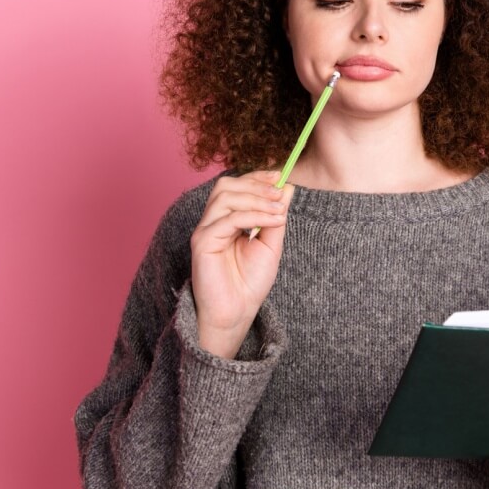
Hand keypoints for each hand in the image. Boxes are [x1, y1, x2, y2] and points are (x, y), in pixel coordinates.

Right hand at [190, 170, 292, 358]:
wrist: (238, 312)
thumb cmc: (250, 283)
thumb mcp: (271, 244)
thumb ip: (275, 216)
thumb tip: (286, 187)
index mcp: (225, 220)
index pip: (235, 186)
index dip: (256, 177)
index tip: (279, 176)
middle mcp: (212, 222)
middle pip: (226, 186)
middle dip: (255, 185)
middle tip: (279, 193)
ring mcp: (205, 231)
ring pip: (225, 197)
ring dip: (256, 198)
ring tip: (278, 209)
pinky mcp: (202, 242)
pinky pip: (228, 219)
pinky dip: (254, 216)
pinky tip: (272, 221)